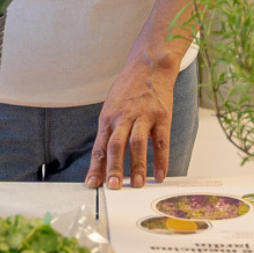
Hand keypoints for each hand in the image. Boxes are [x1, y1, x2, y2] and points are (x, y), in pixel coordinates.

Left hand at [84, 57, 179, 189]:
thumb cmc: (129, 89)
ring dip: (137, 166)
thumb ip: (109, 132)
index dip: (96, 166)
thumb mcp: (112, 107)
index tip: (92, 184)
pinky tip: (160, 175)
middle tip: (113, 187)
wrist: (150, 65)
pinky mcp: (162, 115)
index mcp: (108, 117)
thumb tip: (104, 160)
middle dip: (113, 167)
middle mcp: (124, 117)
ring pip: (137, 143)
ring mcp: (143, 116)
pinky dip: (161, 160)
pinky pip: (161, 141)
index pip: (100, 146)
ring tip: (138, 185)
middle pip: (116, 145)